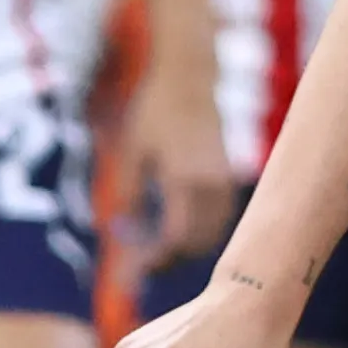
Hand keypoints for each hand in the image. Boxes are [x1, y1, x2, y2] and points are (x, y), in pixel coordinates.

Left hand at [124, 55, 237, 265]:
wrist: (188, 78)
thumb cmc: (153, 110)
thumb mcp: (130, 151)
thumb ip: (126, 194)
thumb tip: (119, 232)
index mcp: (184, 179)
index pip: (177, 237)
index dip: (158, 259)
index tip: (136, 269)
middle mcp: (211, 184)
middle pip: (198, 242)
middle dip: (171, 259)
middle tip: (142, 263)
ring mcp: (224, 181)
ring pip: (213, 233)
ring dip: (188, 247)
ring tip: (158, 248)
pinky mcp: (228, 176)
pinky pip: (220, 218)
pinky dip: (201, 231)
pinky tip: (179, 226)